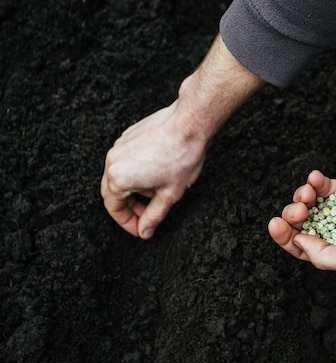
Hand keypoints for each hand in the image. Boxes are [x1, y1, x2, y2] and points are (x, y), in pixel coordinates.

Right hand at [101, 33, 263, 238]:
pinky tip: (157, 174)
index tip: (141, 229)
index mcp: (117, 178)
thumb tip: (144, 231)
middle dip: (129, 207)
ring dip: (133, 190)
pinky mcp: (128, 136)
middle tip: (147, 215)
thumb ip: (153, 216)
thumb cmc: (181, 158)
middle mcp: (112, 161)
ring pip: (119, 175)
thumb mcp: (169, 195)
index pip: (114, 208)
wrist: (189, 124)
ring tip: (156, 193)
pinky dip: (136, 172)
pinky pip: (126, 160)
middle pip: (112, 193)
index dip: (127, 223)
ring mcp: (118, 146)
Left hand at [268, 169, 335, 273]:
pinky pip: (328, 187)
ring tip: (309, 191)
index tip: (275, 222)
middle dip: (294, 215)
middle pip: (304, 226)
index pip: (304, 250)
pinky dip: (316, 182)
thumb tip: (298, 242)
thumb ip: (323, 256)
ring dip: (303, 195)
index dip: (285, 238)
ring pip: (313, 204)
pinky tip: (315, 178)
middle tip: (298, 208)